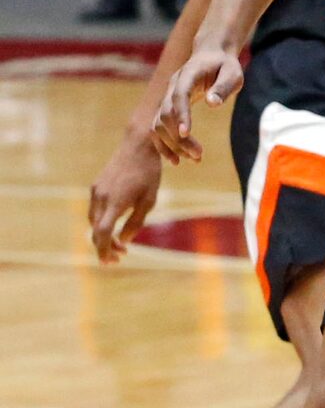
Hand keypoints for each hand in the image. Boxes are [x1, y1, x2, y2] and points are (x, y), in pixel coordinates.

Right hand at [87, 131, 161, 261]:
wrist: (138, 146)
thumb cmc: (149, 174)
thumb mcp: (149, 200)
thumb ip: (136, 222)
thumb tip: (124, 241)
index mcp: (114, 201)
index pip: (102, 232)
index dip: (104, 249)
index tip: (109, 261)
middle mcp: (100, 196)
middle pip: (96, 230)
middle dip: (105, 246)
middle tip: (118, 258)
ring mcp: (96, 190)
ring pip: (94, 221)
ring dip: (103, 235)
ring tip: (119, 246)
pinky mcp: (96, 186)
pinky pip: (95, 210)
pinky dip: (101, 222)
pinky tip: (114, 227)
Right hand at [153, 47, 243, 162]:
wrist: (211, 55)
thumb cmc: (225, 65)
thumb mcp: (233, 73)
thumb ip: (223, 86)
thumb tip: (213, 103)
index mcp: (187, 75)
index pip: (179, 96)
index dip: (181, 114)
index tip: (185, 133)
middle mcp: (172, 87)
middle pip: (166, 114)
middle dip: (178, 137)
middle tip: (198, 155)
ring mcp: (167, 97)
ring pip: (158, 123)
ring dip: (171, 144)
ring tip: (194, 159)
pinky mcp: (168, 106)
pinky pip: (158, 127)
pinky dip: (164, 143)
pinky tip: (177, 159)